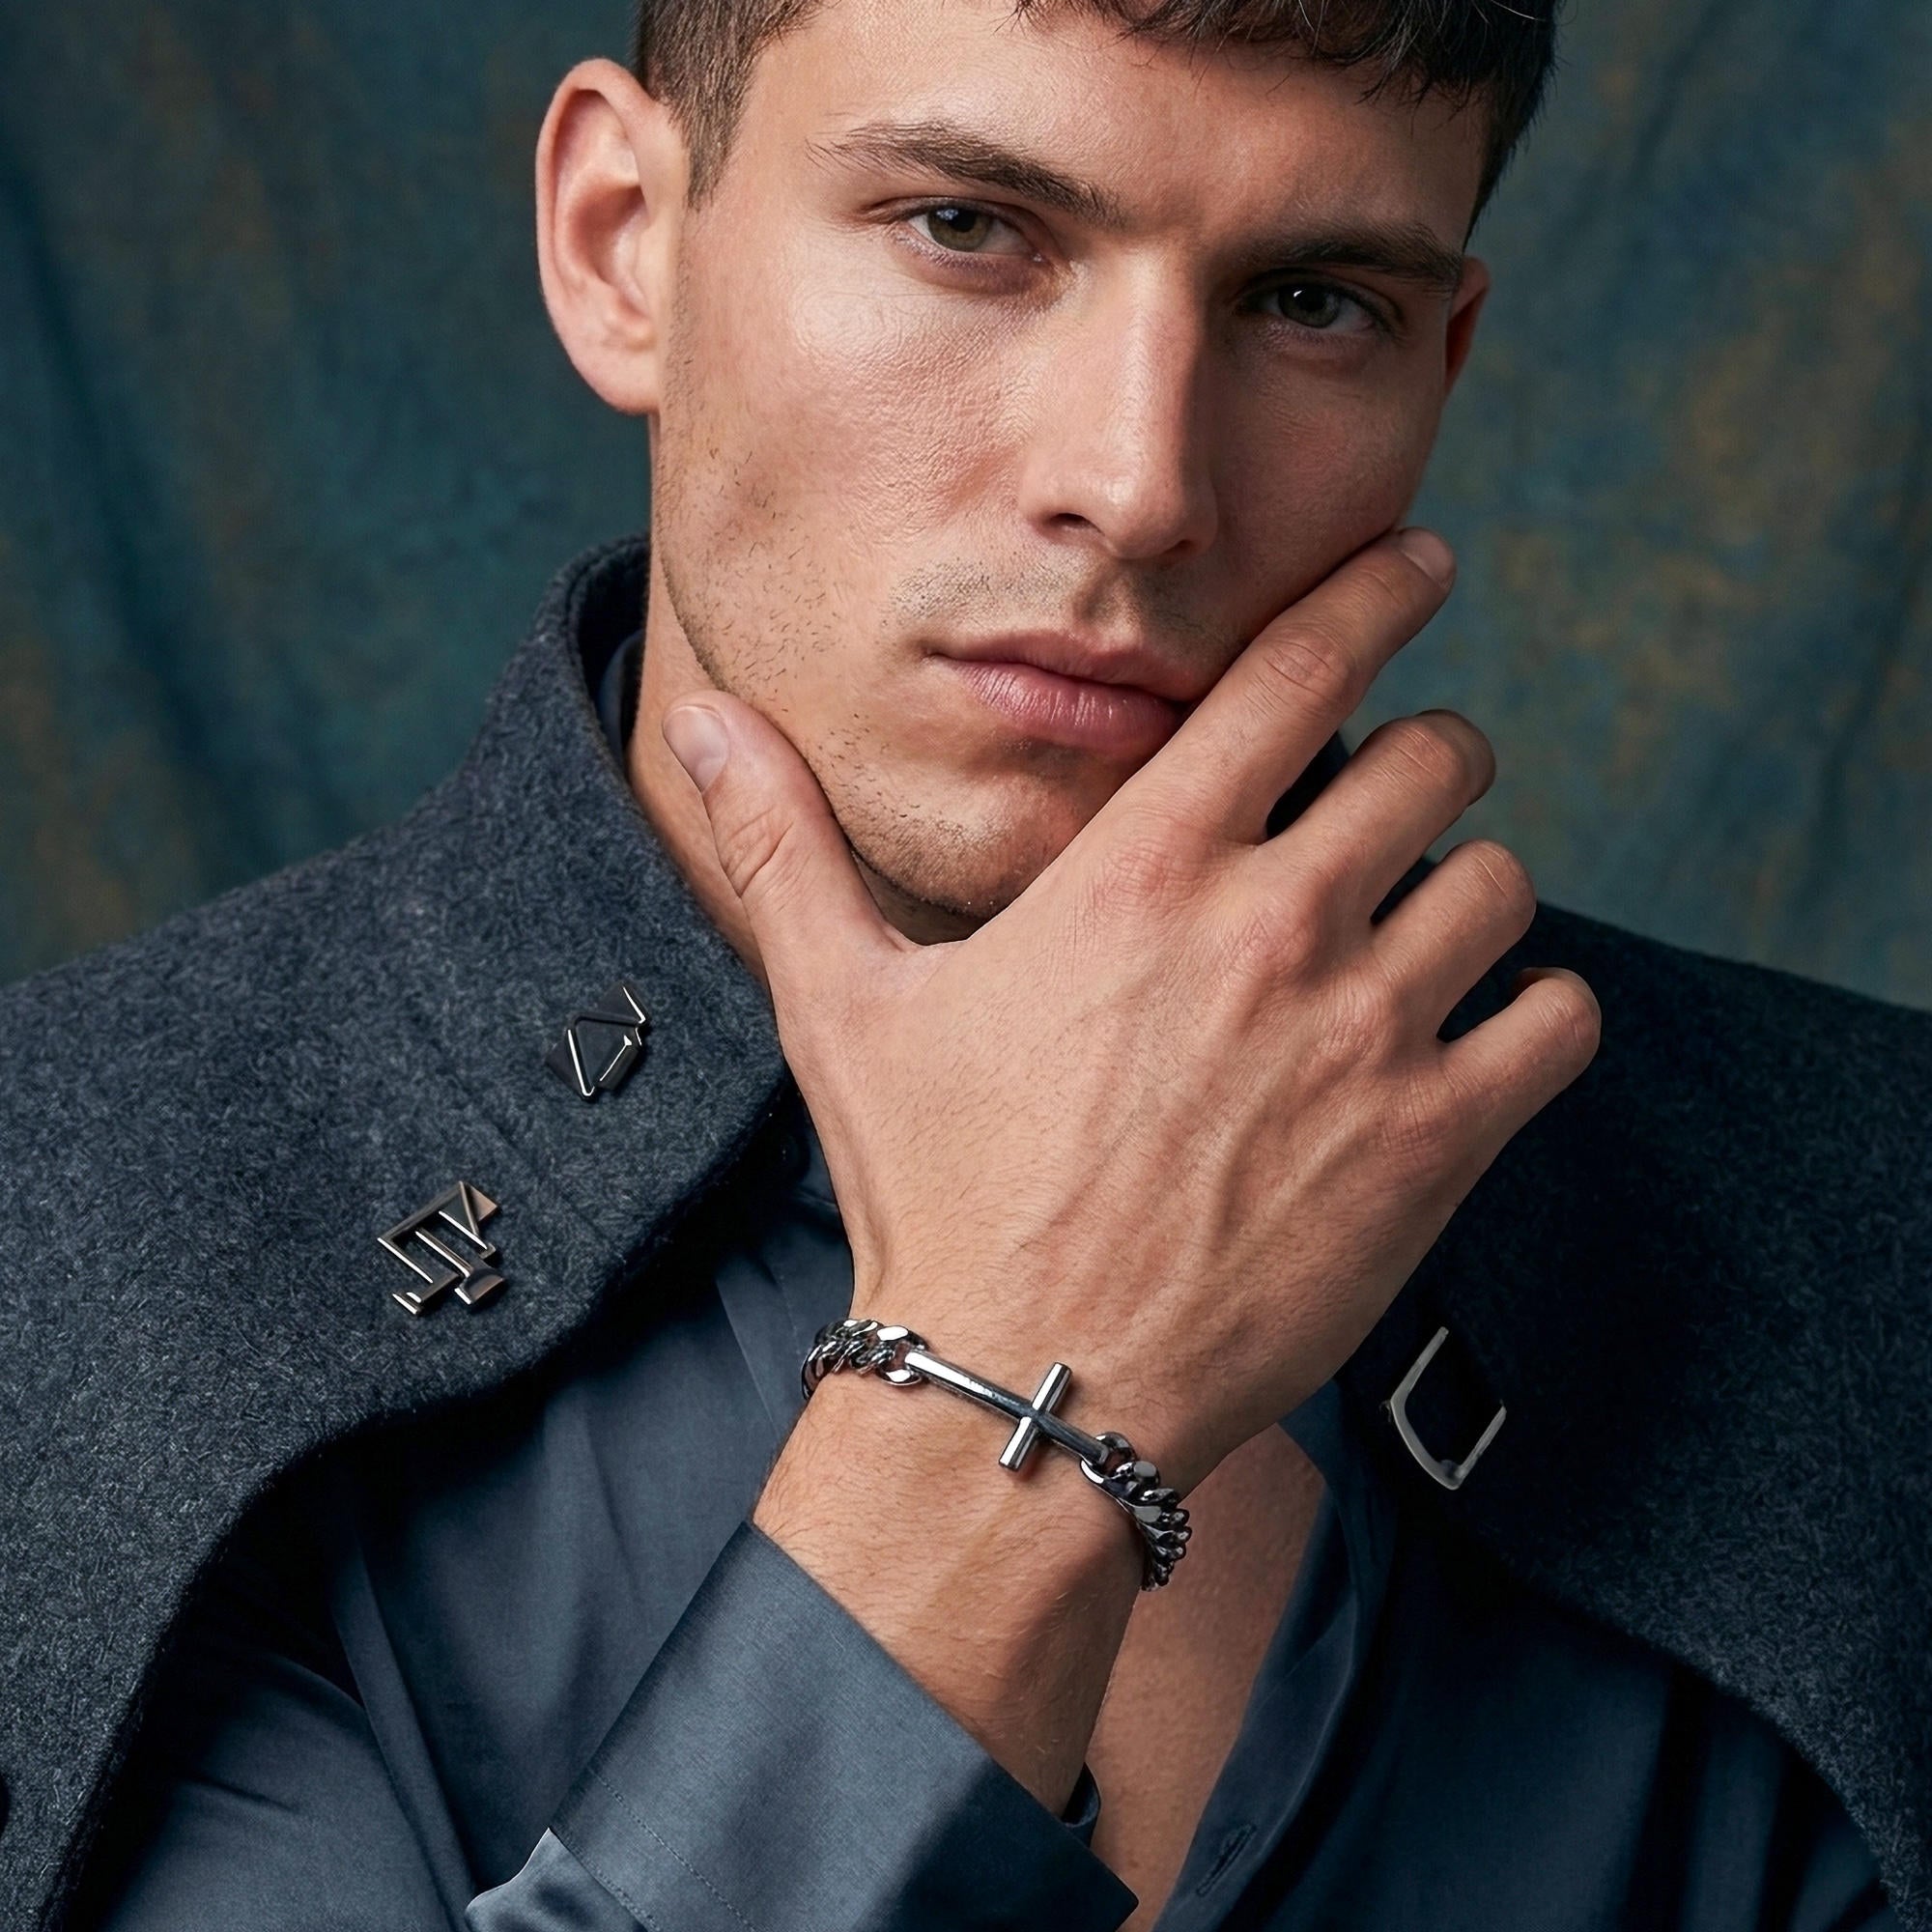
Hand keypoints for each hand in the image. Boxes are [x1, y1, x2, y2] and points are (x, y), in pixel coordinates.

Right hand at [662, 528, 1598, 1496]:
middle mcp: (1272, 927)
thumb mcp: (837, 1003)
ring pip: (1500, 885)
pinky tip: (1486, 1033)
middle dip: (1435, 753)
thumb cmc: (931, 1190)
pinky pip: (1555, 1023)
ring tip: (1427, 925)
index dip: (1375, 597)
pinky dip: (1538, 1012)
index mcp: (1144, 870)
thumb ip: (783, 843)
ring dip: (1474, 886)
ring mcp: (1362, 1037)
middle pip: (1436, 761)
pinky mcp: (1429, 1146)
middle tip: (1410, 786)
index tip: (1418, 564)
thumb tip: (706, 718)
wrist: (1020, 1386)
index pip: (1297, 675)